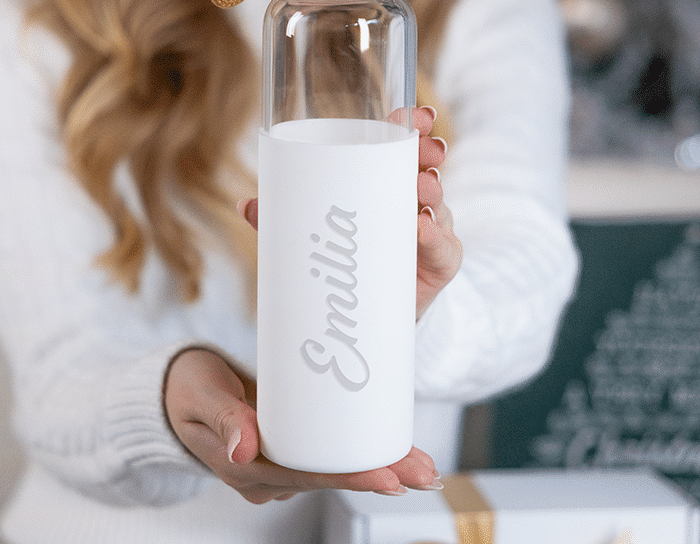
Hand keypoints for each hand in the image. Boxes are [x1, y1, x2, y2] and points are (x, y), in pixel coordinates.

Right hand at [164, 349, 440, 503]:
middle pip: (332, 474)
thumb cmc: (187, 390)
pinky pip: (327, 449)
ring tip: (420, 463)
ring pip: (335, 464)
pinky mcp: (288, 442)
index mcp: (247, 469)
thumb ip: (224, 419)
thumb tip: (246, 449)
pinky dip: (357, 446)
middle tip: (426, 472)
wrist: (179, 390)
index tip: (391, 477)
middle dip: (381, 474)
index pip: (309, 475)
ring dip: (377, 462)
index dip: (352, 476)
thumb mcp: (201, 395)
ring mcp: (280, 460)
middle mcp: (269, 472)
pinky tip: (386, 441)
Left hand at [238, 107, 462, 319]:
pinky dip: (435, 237)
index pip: (404, 148)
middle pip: (428, 168)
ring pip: (439, 204)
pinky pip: (444, 247)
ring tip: (422, 186)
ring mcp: (432, 230)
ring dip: (432, 191)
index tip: (416, 115)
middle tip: (427, 148)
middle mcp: (414, 202)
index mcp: (388, 185)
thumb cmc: (352, 260)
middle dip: (430, 152)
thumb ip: (287, 221)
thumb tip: (246, 206)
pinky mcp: (441, 261)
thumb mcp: (322, 236)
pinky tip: (422, 228)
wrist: (375, 313)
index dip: (413, 127)